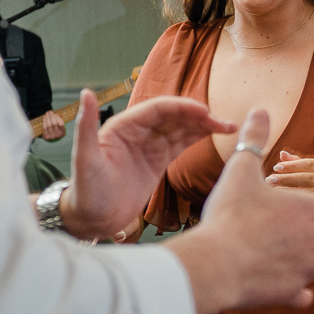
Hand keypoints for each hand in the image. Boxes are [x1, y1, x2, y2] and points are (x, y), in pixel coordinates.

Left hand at [37, 111, 66, 141]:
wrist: (52, 139)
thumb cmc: (57, 130)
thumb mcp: (61, 127)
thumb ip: (59, 121)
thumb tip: (55, 115)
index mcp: (63, 132)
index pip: (61, 124)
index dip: (57, 118)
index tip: (55, 114)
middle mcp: (58, 135)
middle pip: (54, 124)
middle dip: (51, 116)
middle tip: (50, 111)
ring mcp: (51, 136)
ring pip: (48, 125)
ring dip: (47, 118)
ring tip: (47, 113)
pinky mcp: (46, 136)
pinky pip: (44, 127)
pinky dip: (44, 121)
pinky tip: (45, 117)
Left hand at [59, 92, 231, 239]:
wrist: (91, 220)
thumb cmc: (85, 192)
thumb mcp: (85, 159)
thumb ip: (86, 126)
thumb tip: (86, 92)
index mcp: (123, 126)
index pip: (158, 109)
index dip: (183, 108)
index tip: (206, 112)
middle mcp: (138, 131)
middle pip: (174, 116)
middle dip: (200, 116)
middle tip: (224, 122)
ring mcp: (149, 146)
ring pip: (181, 128)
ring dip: (204, 126)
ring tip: (228, 127)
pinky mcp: (157, 161)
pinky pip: (181, 144)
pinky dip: (198, 138)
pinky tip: (216, 136)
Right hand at [165, 109, 313, 313]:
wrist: (215, 265)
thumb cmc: (231, 216)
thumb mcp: (241, 170)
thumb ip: (255, 140)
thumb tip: (259, 109)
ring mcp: (309, 272)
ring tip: (302, 254)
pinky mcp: (293, 295)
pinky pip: (308, 295)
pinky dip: (301, 289)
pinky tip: (285, 280)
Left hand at [267, 150, 313, 200]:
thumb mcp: (308, 170)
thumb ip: (295, 162)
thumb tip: (282, 153)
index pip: (307, 163)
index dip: (291, 165)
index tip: (275, 167)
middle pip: (307, 177)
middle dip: (287, 178)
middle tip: (269, 179)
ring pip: (309, 191)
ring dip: (290, 191)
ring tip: (274, 191)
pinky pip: (311, 203)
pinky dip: (298, 202)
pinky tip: (285, 201)